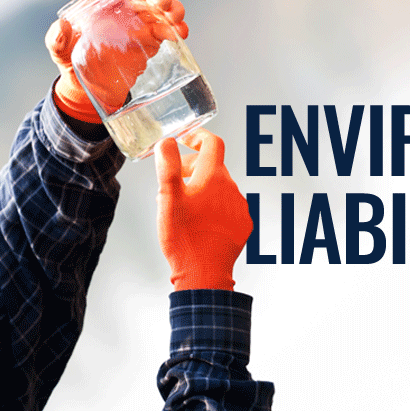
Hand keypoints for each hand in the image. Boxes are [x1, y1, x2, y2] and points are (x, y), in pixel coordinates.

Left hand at [45, 0, 188, 122]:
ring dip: (173, 11)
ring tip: (176, 20)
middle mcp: (125, 9)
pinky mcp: (152, 43)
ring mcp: (141, 25)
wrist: (86, 90)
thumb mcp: (59, 51)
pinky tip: (181, 35)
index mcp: (104, 2)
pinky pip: (169, 31)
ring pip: (163, 10)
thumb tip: (62, 27)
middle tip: (162, 6)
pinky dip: (178, 30)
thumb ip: (57, 39)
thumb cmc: (70, 62)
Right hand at [155, 130, 251, 290]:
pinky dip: (214, 207)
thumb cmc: (184, 238)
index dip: (198, 136)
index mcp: (213, 178)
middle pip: (213, 166)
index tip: (186, 139)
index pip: (212, 143)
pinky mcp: (243, 224)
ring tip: (184, 207)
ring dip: (203, 189)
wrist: (204, 274)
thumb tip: (166, 142)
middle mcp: (231, 188)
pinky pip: (228, 207)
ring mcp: (239, 207)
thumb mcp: (168, 199)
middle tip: (174, 180)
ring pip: (220, 188)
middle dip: (193, 167)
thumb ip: (167, 166)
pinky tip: (200, 221)